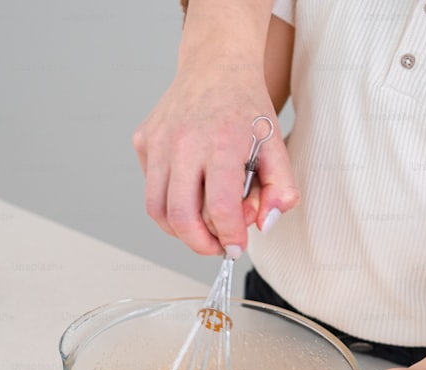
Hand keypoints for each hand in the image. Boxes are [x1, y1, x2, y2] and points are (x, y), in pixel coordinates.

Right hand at [132, 67, 297, 254]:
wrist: (217, 65)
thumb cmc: (247, 109)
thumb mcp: (277, 146)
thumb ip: (281, 190)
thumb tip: (264, 225)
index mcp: (221, 143)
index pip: (219, 208)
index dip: (230, 237)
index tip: (238, 247)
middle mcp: (183, 142)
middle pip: (181, 217)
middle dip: (201, 244)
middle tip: (218, 246)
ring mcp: (158, 140)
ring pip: (157, 209)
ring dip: (180, 230)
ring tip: (203, 227)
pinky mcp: (143, 140)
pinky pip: (151, 186)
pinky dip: (169, 201)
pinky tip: (191, 190)